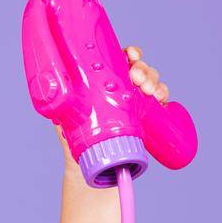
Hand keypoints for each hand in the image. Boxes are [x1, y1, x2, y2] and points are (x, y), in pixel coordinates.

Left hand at [54, 44, 173, 163]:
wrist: (88, 169)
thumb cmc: (73, 141)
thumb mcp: (66, 119)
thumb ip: (65, 106)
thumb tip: (58, 93)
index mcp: (104, 82)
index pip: (121, 60)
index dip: (130, 53)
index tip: (132, 56)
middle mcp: (120, 89)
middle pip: (138, 69)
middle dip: (143, 69)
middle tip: (138, 79)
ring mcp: (134, 102)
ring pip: (151, 82)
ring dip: (154, 82)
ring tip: (150, 92)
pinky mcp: (145, 117)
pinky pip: (159, 101)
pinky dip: (163, 97)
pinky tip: (161, 100)